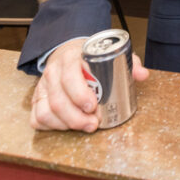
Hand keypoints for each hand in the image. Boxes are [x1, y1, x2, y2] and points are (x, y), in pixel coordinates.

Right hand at [29, 39, 149, 131]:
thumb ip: (128, 63)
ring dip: (66, 124)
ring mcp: (43, 87)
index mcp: (70, 59)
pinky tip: (67, 126)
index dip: (80, 94)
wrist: (66, 52)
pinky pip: (37, 119)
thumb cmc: (89, 58)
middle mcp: (53, 72)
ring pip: (46, 112)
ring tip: (84, 126)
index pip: (70, 77)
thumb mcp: (109, 54)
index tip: (93, 106)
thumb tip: (142, 75)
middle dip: (77, 117)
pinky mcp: (37, 99)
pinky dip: (51, 127)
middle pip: (59, 100)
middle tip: (93, 124)